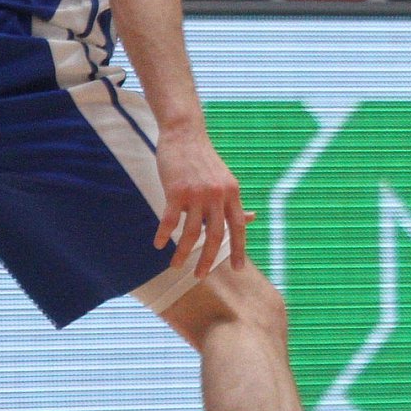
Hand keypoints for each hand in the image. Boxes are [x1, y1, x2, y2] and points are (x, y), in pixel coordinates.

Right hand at [154, 128, 250, 276]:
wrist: (185, 135)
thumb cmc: (204, 160)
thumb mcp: (226, 180)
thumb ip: (235, 201)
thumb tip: (252, 218)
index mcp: (232, 194)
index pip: (239, 227)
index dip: (240, 249)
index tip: (239, 269)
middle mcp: (218, 195)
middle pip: (216, 235)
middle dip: (209, 259)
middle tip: (201, 276)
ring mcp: (198, 194)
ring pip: (191, 232)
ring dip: (182, 252)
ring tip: (176, 266)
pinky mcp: (176, 191)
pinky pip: (170, 220)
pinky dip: (163, 234)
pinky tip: (157, 244)